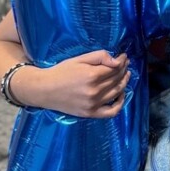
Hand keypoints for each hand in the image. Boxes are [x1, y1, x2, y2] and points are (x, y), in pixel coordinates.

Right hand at [10, 50, 130, 117]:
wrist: (44, 90)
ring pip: (117, 92)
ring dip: (124, 83)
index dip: (122, 61)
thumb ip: (99, 57)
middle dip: (124, 70)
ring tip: (125, 75)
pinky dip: (120, 103)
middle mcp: (94, 91)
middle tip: (125, 64)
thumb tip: (117, 61)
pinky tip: (121, 94)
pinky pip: (112, 111)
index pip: (115, 68)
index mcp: (91, 76)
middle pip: (117, 79)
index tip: (124, 57)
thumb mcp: (79, 59)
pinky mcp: (90, 113)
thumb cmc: (61, 72)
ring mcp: (93, 104)